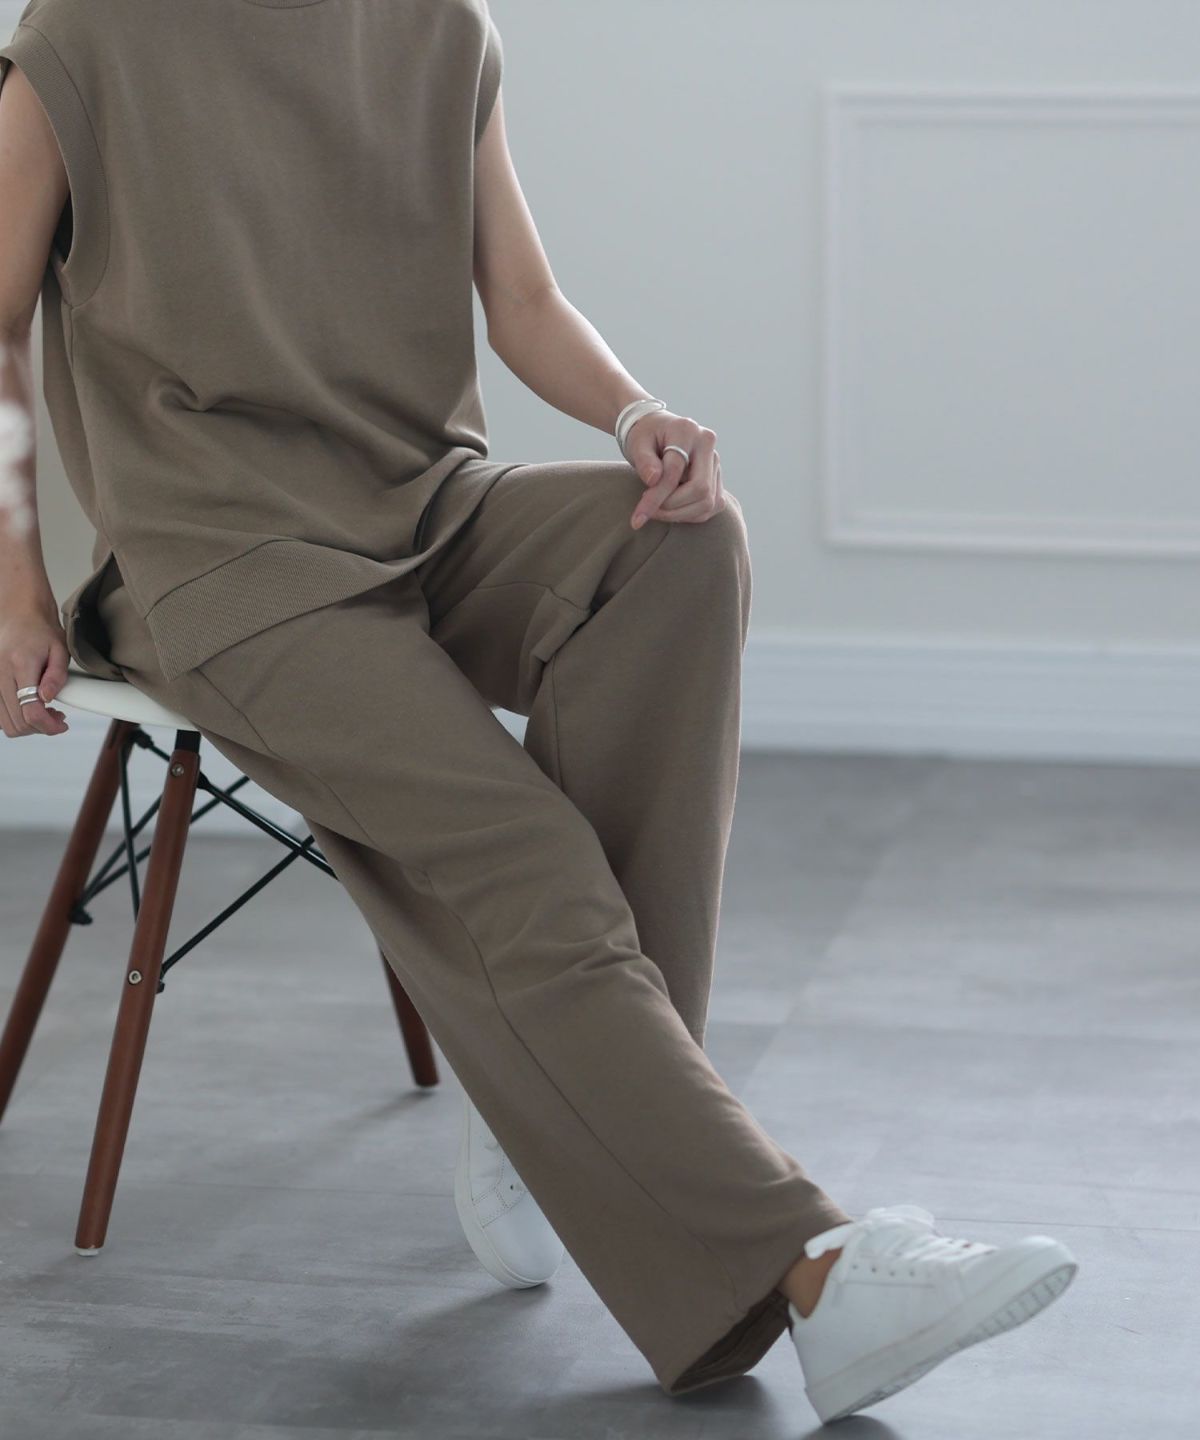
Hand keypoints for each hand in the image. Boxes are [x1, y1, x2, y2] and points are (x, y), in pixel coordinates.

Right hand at [1, 608, 70, 737]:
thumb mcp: (60, 650)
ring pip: (5, 723)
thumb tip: (48, 698)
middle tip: (57, 717)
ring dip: (27, 725)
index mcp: (20, 665)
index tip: (62, 724)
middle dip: (41, 727)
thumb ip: (57, 675)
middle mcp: (0, 674)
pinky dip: (14, 719)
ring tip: (44, 712)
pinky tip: (28, 708)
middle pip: (17, 722)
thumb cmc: (41, 631)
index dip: (48, 726)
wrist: (18, 616)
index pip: (30, 711)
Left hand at [623, 410, 726, 528]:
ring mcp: (716, 463)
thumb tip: (653, 480)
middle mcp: (707, 445)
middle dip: (672, 507)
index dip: (656, 496)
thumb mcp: (637, 444)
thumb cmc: (645, 437)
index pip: (675, 471)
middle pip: (700, 489)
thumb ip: (644, 461)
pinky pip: (709, 508)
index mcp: (687, 431)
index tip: (637, 517)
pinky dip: (689, 515)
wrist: (656, 431)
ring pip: (707, 502)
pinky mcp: (717, 480)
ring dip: (679, 514)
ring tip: (657, 509)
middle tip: (649, 510)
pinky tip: (670, 510)